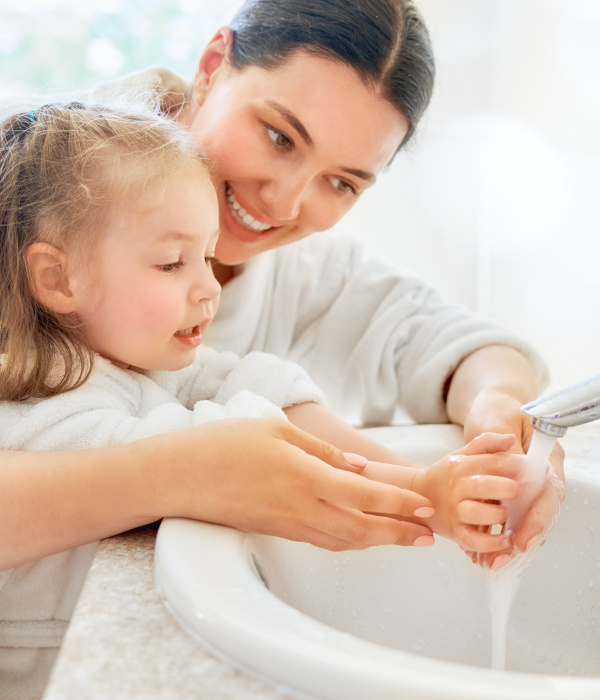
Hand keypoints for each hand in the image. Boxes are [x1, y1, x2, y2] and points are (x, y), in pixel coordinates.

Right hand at [155, 417, 434, 550]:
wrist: (180, 476)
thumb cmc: (224, 444)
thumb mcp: (276, 430)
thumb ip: (322, 450)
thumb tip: (358, 468)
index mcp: (304, 476)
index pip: (363, 496)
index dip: (398, 505)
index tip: (424, 509)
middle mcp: (300, 507)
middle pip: (361, 529)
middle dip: (398, 534)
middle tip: (427, 538)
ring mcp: (288, 524)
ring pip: (343, 540)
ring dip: (377, 541)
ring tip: (403, 539)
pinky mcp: (276, 531)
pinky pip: (322, 540)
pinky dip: (349, 540)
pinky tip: (360, 535)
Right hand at [411, 432, 519, 551]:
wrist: (417, 495)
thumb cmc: (448, 475)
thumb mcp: (463, 454)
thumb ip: (486, 443)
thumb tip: (510, 439)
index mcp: (461, 465)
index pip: (489, 461)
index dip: (512, 464)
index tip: (527, 467)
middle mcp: (458, 487)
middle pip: (482, 486)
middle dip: (504, 487)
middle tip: (516, 490)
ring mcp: (455, 510)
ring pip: (475, 513)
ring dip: (496, 514)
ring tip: (506, 513)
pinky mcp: (455, 532)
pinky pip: (472, 540)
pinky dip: (489, 543)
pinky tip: (504, 540)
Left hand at [462, 388, 565, 566]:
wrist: (490, 409)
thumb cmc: (497, 410)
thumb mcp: (498, 419)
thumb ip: (503, 443)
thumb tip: (513, 465)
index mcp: (545, 457)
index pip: (549, 493)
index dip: (538, 518)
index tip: (522, 538)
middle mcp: (539, 475)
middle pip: (539, 513)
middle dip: (523, 538)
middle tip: (504, 558)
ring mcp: (526, 486)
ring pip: (523, 521)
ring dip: (507, 544)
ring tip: (490, 563)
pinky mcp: (510, 494)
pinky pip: (507, 519)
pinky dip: (495, 537)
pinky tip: (482, 554)